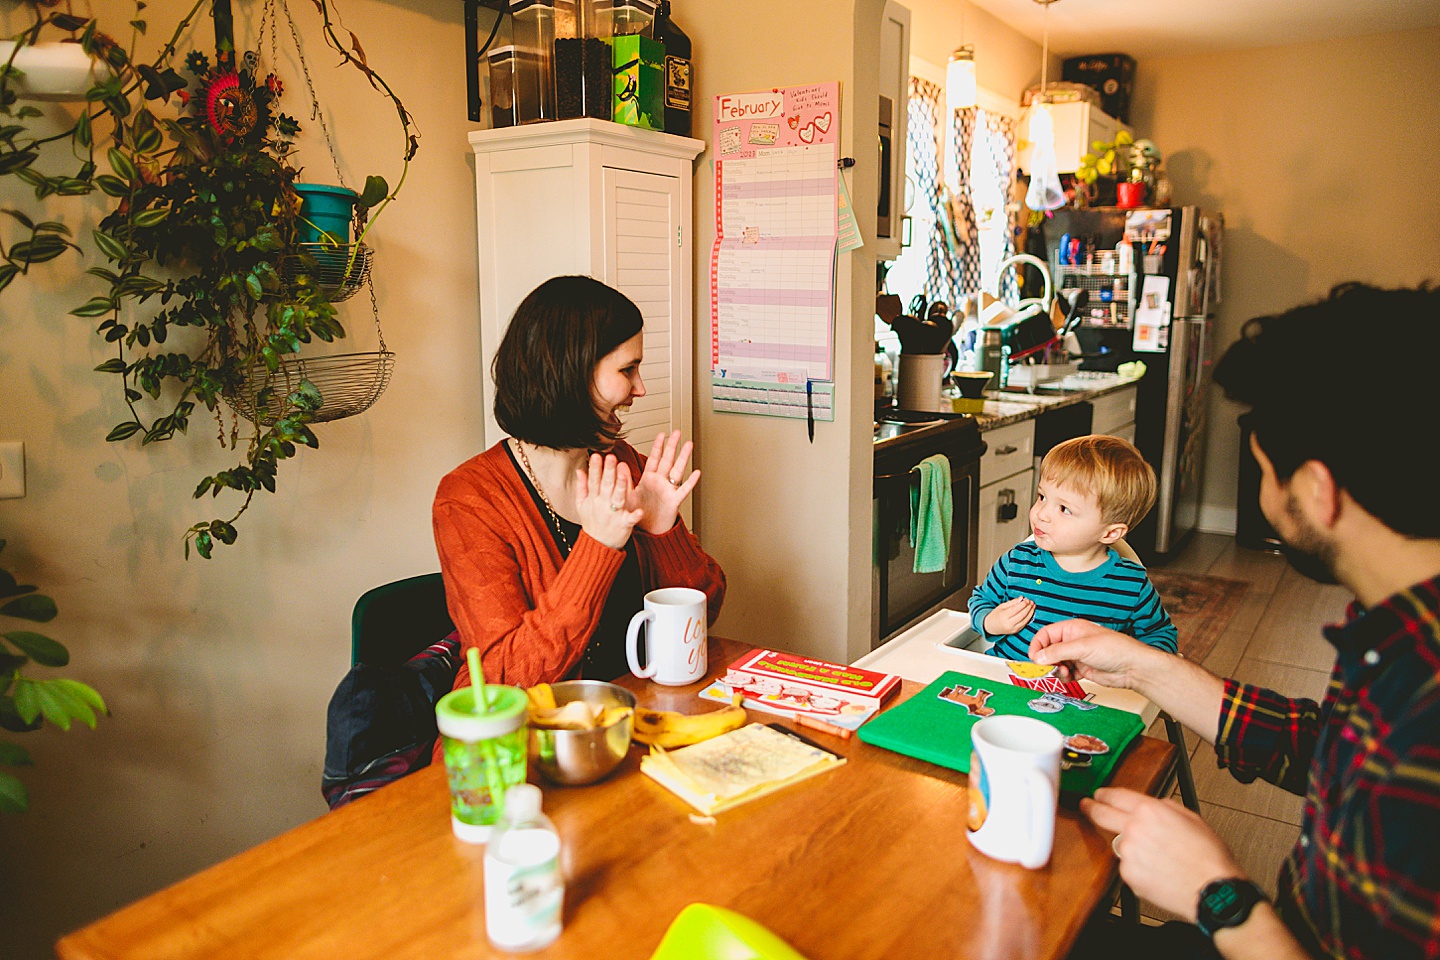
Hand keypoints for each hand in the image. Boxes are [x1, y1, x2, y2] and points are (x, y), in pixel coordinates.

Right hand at [574, 453, 642, 549]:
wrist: (598, 546)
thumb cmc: (592, 523)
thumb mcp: (582, 505)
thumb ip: (582, 487)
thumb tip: (580, 470)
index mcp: (593, 499)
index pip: (593, 480)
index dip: (595, 468)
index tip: (596, 455)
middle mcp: (602, 505)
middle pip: (606, 485)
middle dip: (608, 471)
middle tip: (611, 457)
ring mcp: (613, 514)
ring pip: (618, 498)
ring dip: (620, 486)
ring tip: (623, 473)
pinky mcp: (624, 524)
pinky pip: (630, 519)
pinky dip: (634, 515)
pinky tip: (639, 511)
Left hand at [628, 431, 699, 534]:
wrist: (648, 532)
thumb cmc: (639, 514)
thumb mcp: (627, 496)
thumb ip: (624, 481)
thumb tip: (618, 465)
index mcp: (648, 479)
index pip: (654, 458)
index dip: (658, 446)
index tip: (662, 434)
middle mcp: (660, 482)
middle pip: (667, 460)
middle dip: (672, 446)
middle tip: (678, 433)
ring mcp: (668, 490)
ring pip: (677, 470)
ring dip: (683, 457)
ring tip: (689, 445)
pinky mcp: (674, 501)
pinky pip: (683, 490)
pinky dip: (690, 482)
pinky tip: (696, 473)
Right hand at [983, 597, 1035, 634]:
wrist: (991, 627)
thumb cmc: (996, 615)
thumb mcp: (1002, 606)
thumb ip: (1012, 602)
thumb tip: (1021, 598)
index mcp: (1003, 616)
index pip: (1016, 609)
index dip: (1023, 604)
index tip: (1027, 599)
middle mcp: (1009, 623)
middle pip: (1022, 615)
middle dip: (1028, 608)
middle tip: (1031, 602)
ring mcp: (1013, 628)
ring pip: (1025, 620)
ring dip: (1030, 612)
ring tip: (1033, 606)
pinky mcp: (1016, 631)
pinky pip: (1024, 624)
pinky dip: (1029, 618)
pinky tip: (1031, 612)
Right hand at [1028, 618, 1150, 688]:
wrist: (1133, 668)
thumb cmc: (1115, 649)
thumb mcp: (1082, 647)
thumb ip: (1058, 652)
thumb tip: (1038, 657)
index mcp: (1072, 629)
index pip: (1046, 635)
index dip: (1038, 645)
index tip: (1034, 658)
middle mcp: (1073, 641)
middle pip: (1049, 650)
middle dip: (1046, 660)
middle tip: (1047, 669)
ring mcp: (1078, 656)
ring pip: (1056, 663)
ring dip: (1055, 670)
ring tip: (1063, 673)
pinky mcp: (1082, 669)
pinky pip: (1065, 674)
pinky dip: (1064, 677)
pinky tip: (1070, 678)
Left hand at [1083, 787, 1245, 920]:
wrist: (1212, 890)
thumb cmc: (1208, 858)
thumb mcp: (1192, 818)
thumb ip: (1165, 808)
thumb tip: (1154, 806)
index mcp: (1150, 811)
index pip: (1116, 795)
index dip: (1104, 794)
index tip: (1098, 795)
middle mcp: (1134, 829)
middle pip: (1101, 814)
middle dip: (1090, 808)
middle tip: (1086, 806)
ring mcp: (1128, 852)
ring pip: (1120, 845)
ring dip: (1131, 848)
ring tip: (1158, 858)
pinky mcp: (1128, 875)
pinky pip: (1128, 867)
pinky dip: (1139, 868)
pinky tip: (1158, 872)